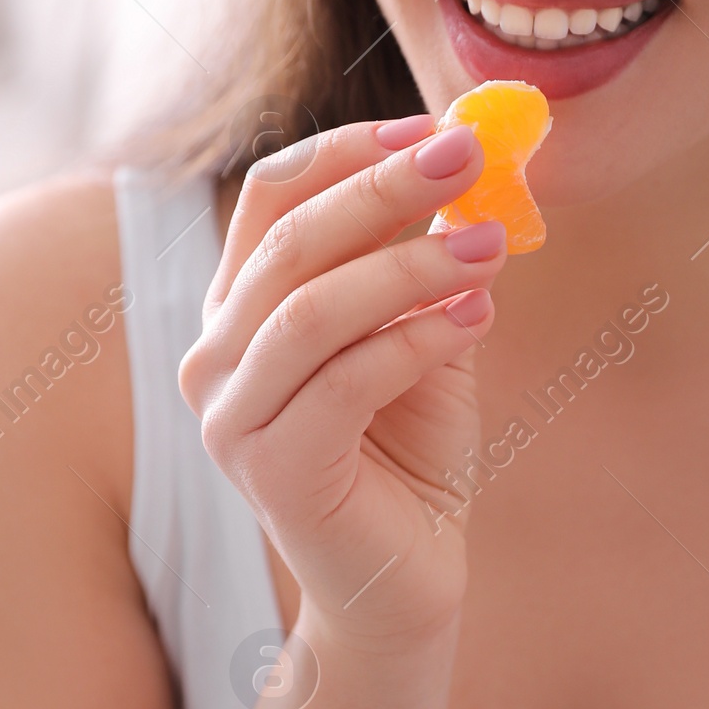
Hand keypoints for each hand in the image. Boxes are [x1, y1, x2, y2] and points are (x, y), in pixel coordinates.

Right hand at [178, 113, 504, 649]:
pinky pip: (345, 380)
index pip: (271, 197)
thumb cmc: (410, 456)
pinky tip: (477, 317)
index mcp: (241, 311)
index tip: (437, 128)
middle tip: (469, 155)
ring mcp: (231, 418)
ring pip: (314, 308)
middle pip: (291, 241)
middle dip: (386, 187)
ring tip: (492, 247)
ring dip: (411, 265)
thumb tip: (469, 159)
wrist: (404, 581)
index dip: (351, 151)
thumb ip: (427, 260)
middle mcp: (215, 356)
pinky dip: (417, 339)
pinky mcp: (272, 470)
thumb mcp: (424, 336)